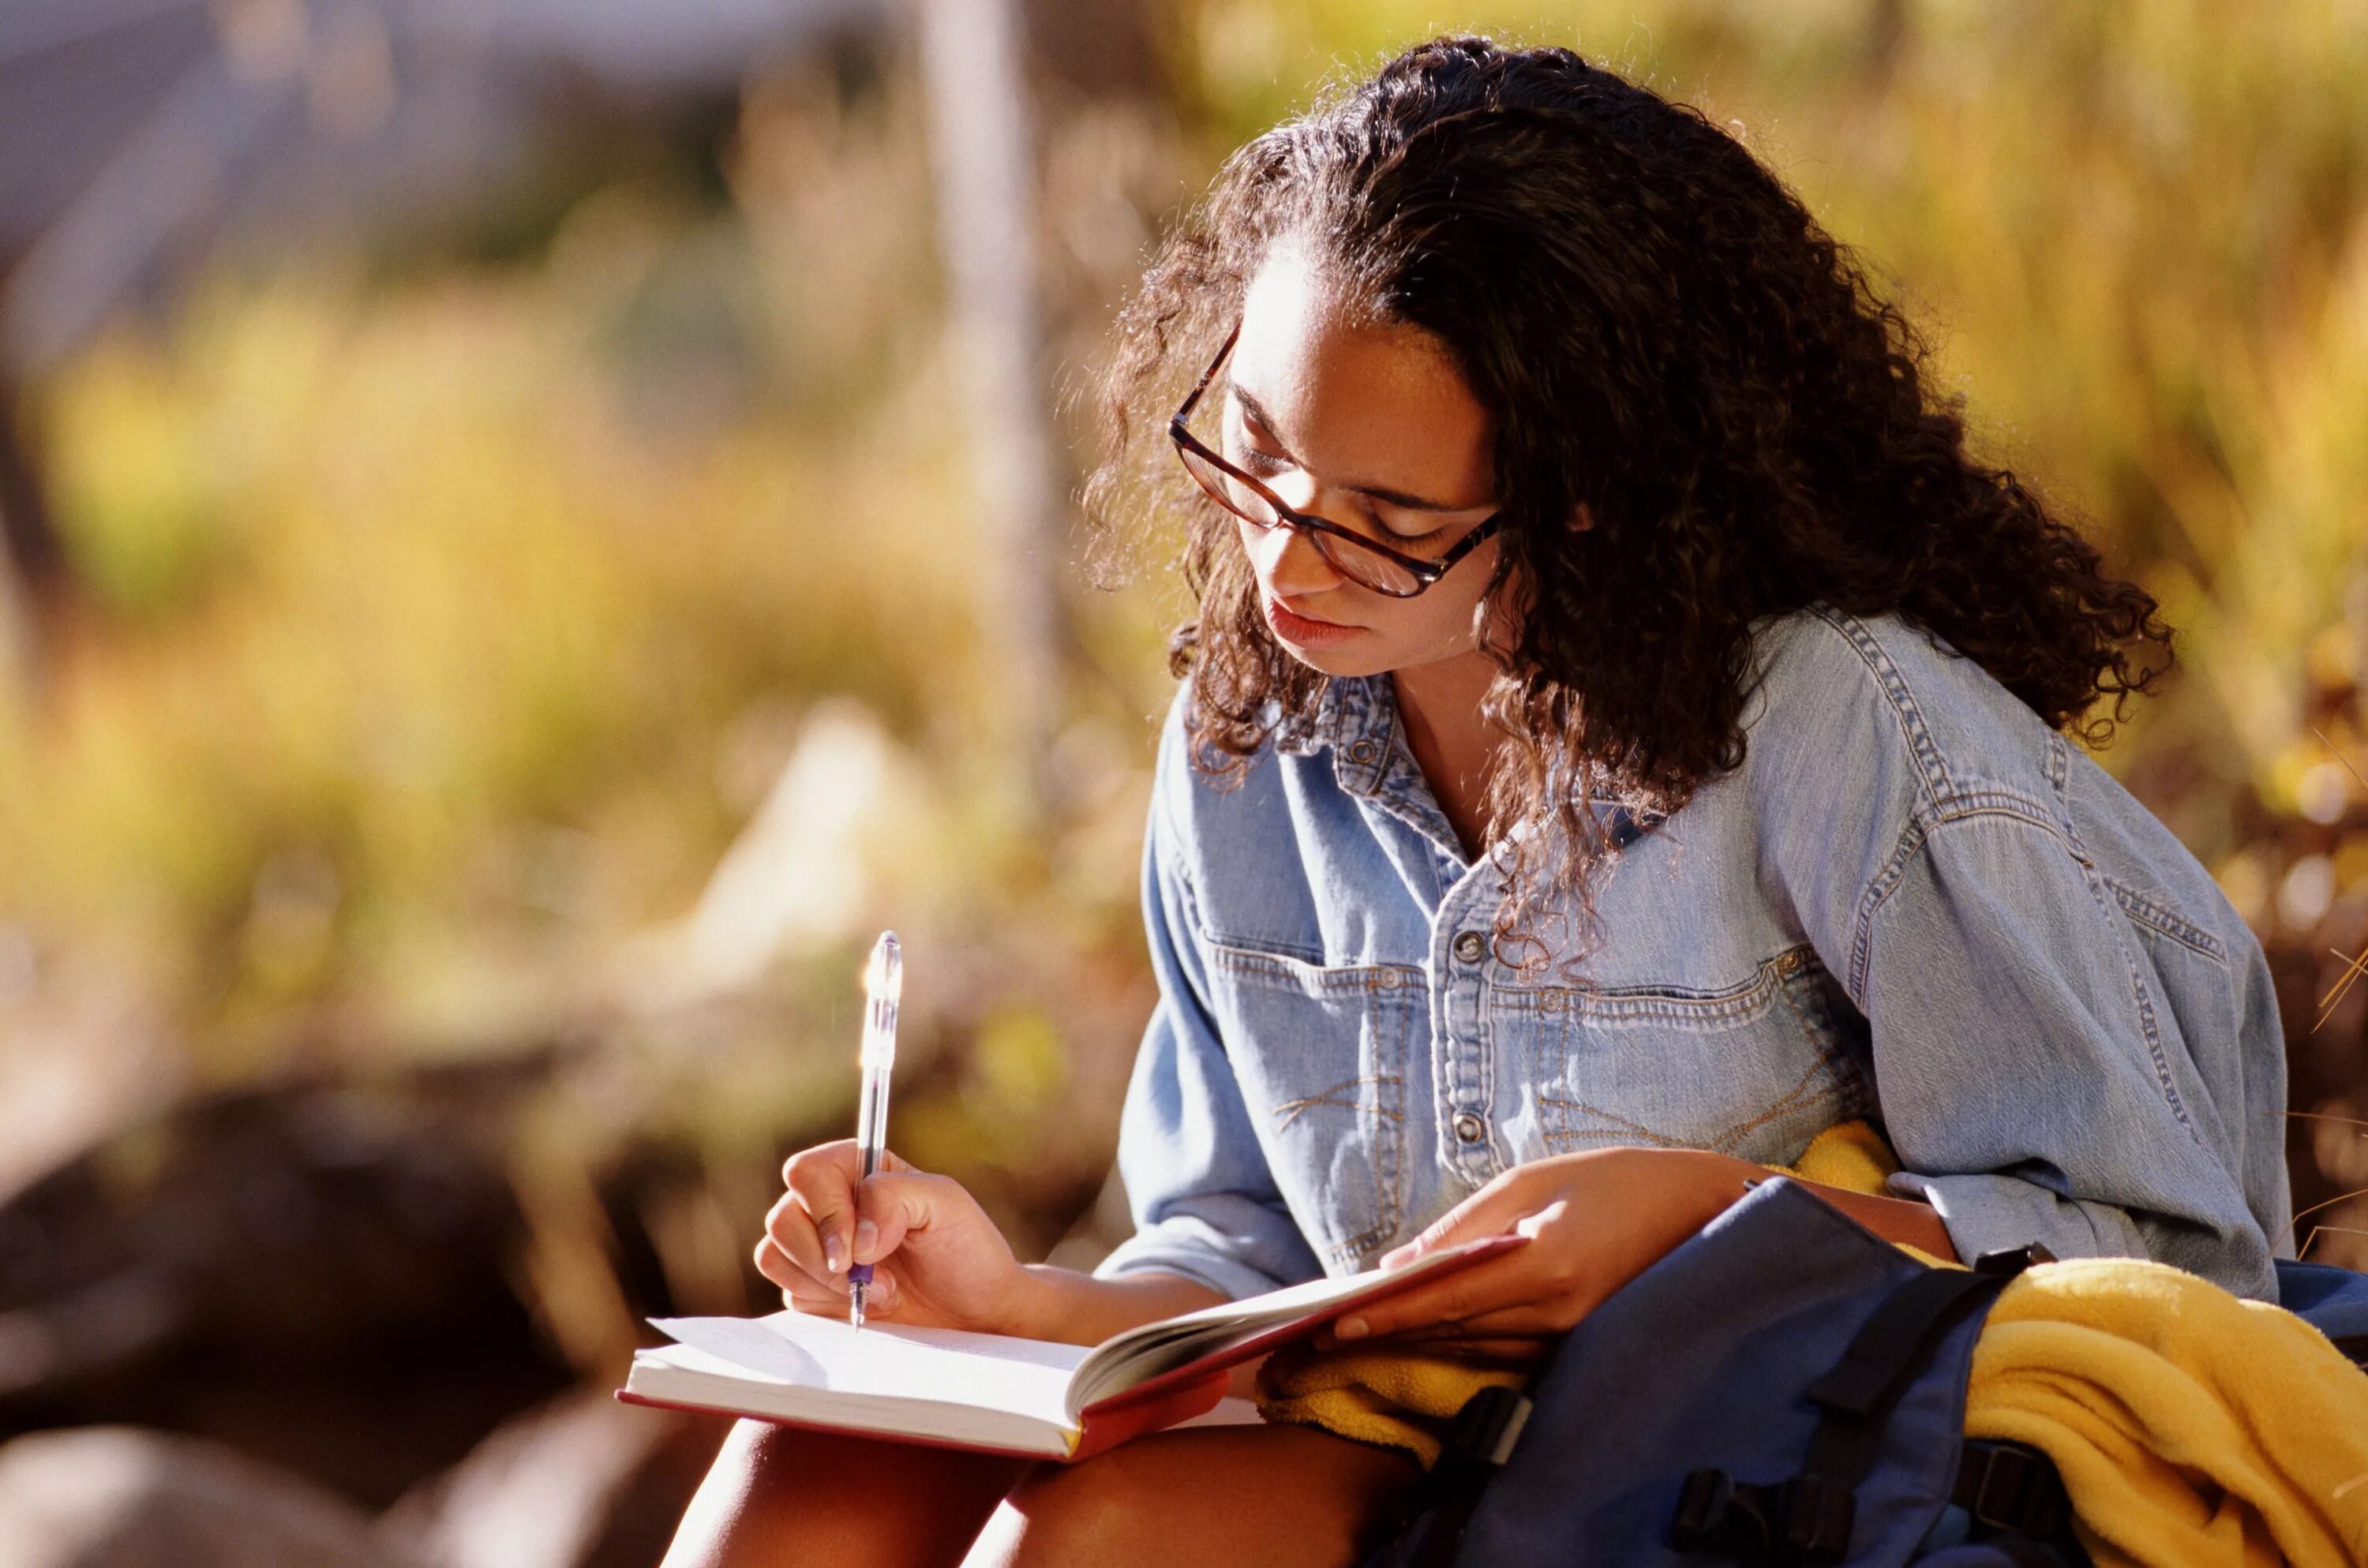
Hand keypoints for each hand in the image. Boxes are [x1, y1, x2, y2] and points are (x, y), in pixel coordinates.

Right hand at [756, 1141, 1036, 1334]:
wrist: (975, 1313)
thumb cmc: (967, 1251)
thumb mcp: (946, 1204)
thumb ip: (894, 1197)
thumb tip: (855, 1237)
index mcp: (858, 1170)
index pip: (806, 1172)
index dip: (825, 1211)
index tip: (858, 1249)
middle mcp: (830, 1204)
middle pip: (783, 1218)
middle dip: (827, 1258)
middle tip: (875, 1277)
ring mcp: (817, 1248)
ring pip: (776, 1256)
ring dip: (827, 1284)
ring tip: (882, 1292)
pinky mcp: (813, 1289)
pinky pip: (787, 1293)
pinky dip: (824, 1304)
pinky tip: (866, 1307)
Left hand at [1321, 1147, 1753, 1346]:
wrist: (1698, 1210)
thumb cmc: (1612, 1182)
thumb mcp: (1529, 1183)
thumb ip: (1462, 1229)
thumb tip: (1398, 1266)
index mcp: (1545, 1266)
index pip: (1447, 1300)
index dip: (1387, 1314)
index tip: (1334, 1322)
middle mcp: (1557, 1314)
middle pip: (1454, 1332)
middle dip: (1389, 1332)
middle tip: (1327, 1332)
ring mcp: (1571, 1338)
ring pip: (1475, 1348)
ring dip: (1419, 1341)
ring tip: (1360, 1332)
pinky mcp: (1578, 1346)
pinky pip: (1505, 1351)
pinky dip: (1461, 1341)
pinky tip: (1425, 1331)